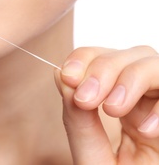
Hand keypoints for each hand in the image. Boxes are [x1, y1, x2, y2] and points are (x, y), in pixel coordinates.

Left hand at [55, 46, 158, 163]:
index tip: (68, 77)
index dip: (85, 58)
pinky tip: (147, 130)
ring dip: (131, 79)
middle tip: (87, 99)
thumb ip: (77, 121)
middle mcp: (144, 101)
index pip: (101, 59)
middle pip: (130, 55)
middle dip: (105, 69)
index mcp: (118, 105)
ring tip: (114, 111)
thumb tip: (61, 75)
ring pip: (154, 63)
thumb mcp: (93, 158)